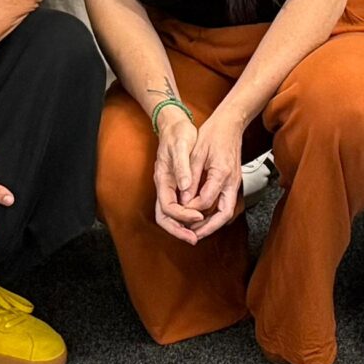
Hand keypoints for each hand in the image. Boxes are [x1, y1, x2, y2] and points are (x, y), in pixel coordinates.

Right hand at [149, 106, 204, 241]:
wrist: (175, 124)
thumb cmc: (177, 134)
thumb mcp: (180, 147)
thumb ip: (182, 168)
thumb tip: (185, 188)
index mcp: (162, 180)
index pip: (167, 208)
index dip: (182, 216)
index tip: (198, 217)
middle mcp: (164, 187)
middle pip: (165, 217)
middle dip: (179, 230)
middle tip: (194, 239)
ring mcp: (169, 187)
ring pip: (172, 215)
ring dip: (183, 226)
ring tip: (198, 234)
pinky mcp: (177, 186)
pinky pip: (179, 207)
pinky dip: (188, 216)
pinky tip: (201, 217)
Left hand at [167, 109, 245, 242]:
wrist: (230, 123)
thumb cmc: (213, 134)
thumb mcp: (197, 154)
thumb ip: (191, 177)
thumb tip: (184, 198)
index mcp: (222, 173)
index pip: (206, 201)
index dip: (191, 209)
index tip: (179, 211)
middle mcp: (232, 181)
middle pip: (224, 214)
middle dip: (209, 228)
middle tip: (193, 235)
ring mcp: (235, 182)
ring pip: (227, 211)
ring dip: (213, 223)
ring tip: (196, 230)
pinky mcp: (234, 182)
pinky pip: (226, 204)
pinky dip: (216, 214)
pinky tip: (204, 215)